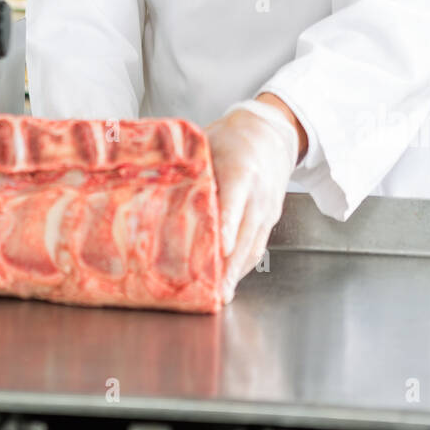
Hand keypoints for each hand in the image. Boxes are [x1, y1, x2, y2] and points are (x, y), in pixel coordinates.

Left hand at [204, 106, 299, 303]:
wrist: (273, 133)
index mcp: (242, 170)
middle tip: (217, 291)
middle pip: (246, 234)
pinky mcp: (271, 218)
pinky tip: (230, 278)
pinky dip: (244, 264)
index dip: (228, 225)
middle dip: (232, 265)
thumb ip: (190, 167)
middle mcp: (258, 194)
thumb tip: (156, 186)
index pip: (235, 201)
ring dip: (238, 273)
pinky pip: (257, 245)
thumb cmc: (234, 137)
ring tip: (221, 295)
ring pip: (254, 245)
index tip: (221, 247)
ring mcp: (268, 209)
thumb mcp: (209, 142)